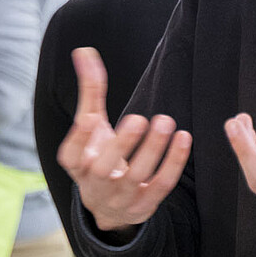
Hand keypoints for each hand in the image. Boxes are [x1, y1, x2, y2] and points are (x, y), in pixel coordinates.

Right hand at [58, 47, 190, 233]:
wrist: (109, 205)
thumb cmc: (98, 153)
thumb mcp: (91, 125)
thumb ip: (90, 91)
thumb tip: (84, 51)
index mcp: (76, 164)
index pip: (72, 154)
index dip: (80, 138)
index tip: (90, 118)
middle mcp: (95, 184)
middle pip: (104, 168)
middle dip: (121, 144)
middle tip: (137, 119)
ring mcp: (120, 197)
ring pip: (137, 176)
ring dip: (153, 150)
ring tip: (165, 122)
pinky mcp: (145, 205)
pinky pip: (162, 185)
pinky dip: (173, 162)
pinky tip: (184, 137)